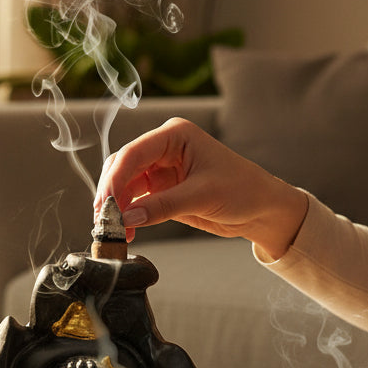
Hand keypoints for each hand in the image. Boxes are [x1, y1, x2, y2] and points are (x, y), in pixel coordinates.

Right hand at [94, 118, 308, 260]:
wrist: (262, 209)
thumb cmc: (243, 190)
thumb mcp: (203, 196)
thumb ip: (163, 206)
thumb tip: (126, 219)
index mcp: (174, 135)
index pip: (133, 153)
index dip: (115, 179)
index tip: (106, 204)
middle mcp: (162, 148)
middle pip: (122, 167)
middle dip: (111, 194)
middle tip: (104, 220)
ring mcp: (159, 170)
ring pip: (124, 186)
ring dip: (117, 208)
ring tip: (114, 231)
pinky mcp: (160, 191)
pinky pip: (134, 202)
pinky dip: (127, 217)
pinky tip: (126, 232)